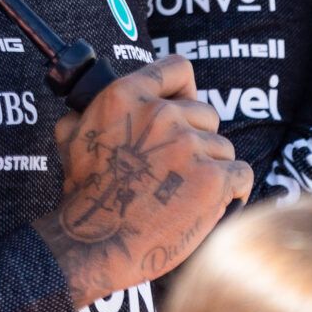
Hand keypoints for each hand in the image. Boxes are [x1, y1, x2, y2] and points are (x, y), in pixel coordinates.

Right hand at [33, 56, 251, 306]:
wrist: (99, 243)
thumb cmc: (84, 194)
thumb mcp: (70, 137)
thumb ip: (85, 112)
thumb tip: (87, 108)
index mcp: (127, 95)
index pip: (177, 68)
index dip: (185, 88)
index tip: (184, 106)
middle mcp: (162, 114)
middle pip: (206, 112)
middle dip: (197, 137)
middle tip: (179, 166)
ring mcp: (191, 146)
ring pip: (223, 146)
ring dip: (212, 167)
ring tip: (188, 191)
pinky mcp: (214, 180)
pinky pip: (241, 174)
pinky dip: (233, 190)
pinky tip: (215, 203)